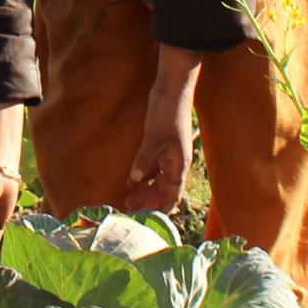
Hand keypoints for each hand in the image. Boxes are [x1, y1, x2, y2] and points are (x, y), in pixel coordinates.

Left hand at [123, 48, 201, 212]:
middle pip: (164, 190)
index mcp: (179, 164)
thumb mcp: (154, 138)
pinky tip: (131, 180)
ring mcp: (168, 154)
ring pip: (158, 180)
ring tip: (129, 199)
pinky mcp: (160, 145)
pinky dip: (143, 175)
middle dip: (149, 201)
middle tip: (130, 208)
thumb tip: (134, 180)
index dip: (162, 207)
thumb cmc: (167, 113)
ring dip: (145, 190)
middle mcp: (176, 162)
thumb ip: (144, 159)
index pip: (172, 194)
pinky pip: (153, 167)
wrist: (172, 89)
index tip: (148, 218)